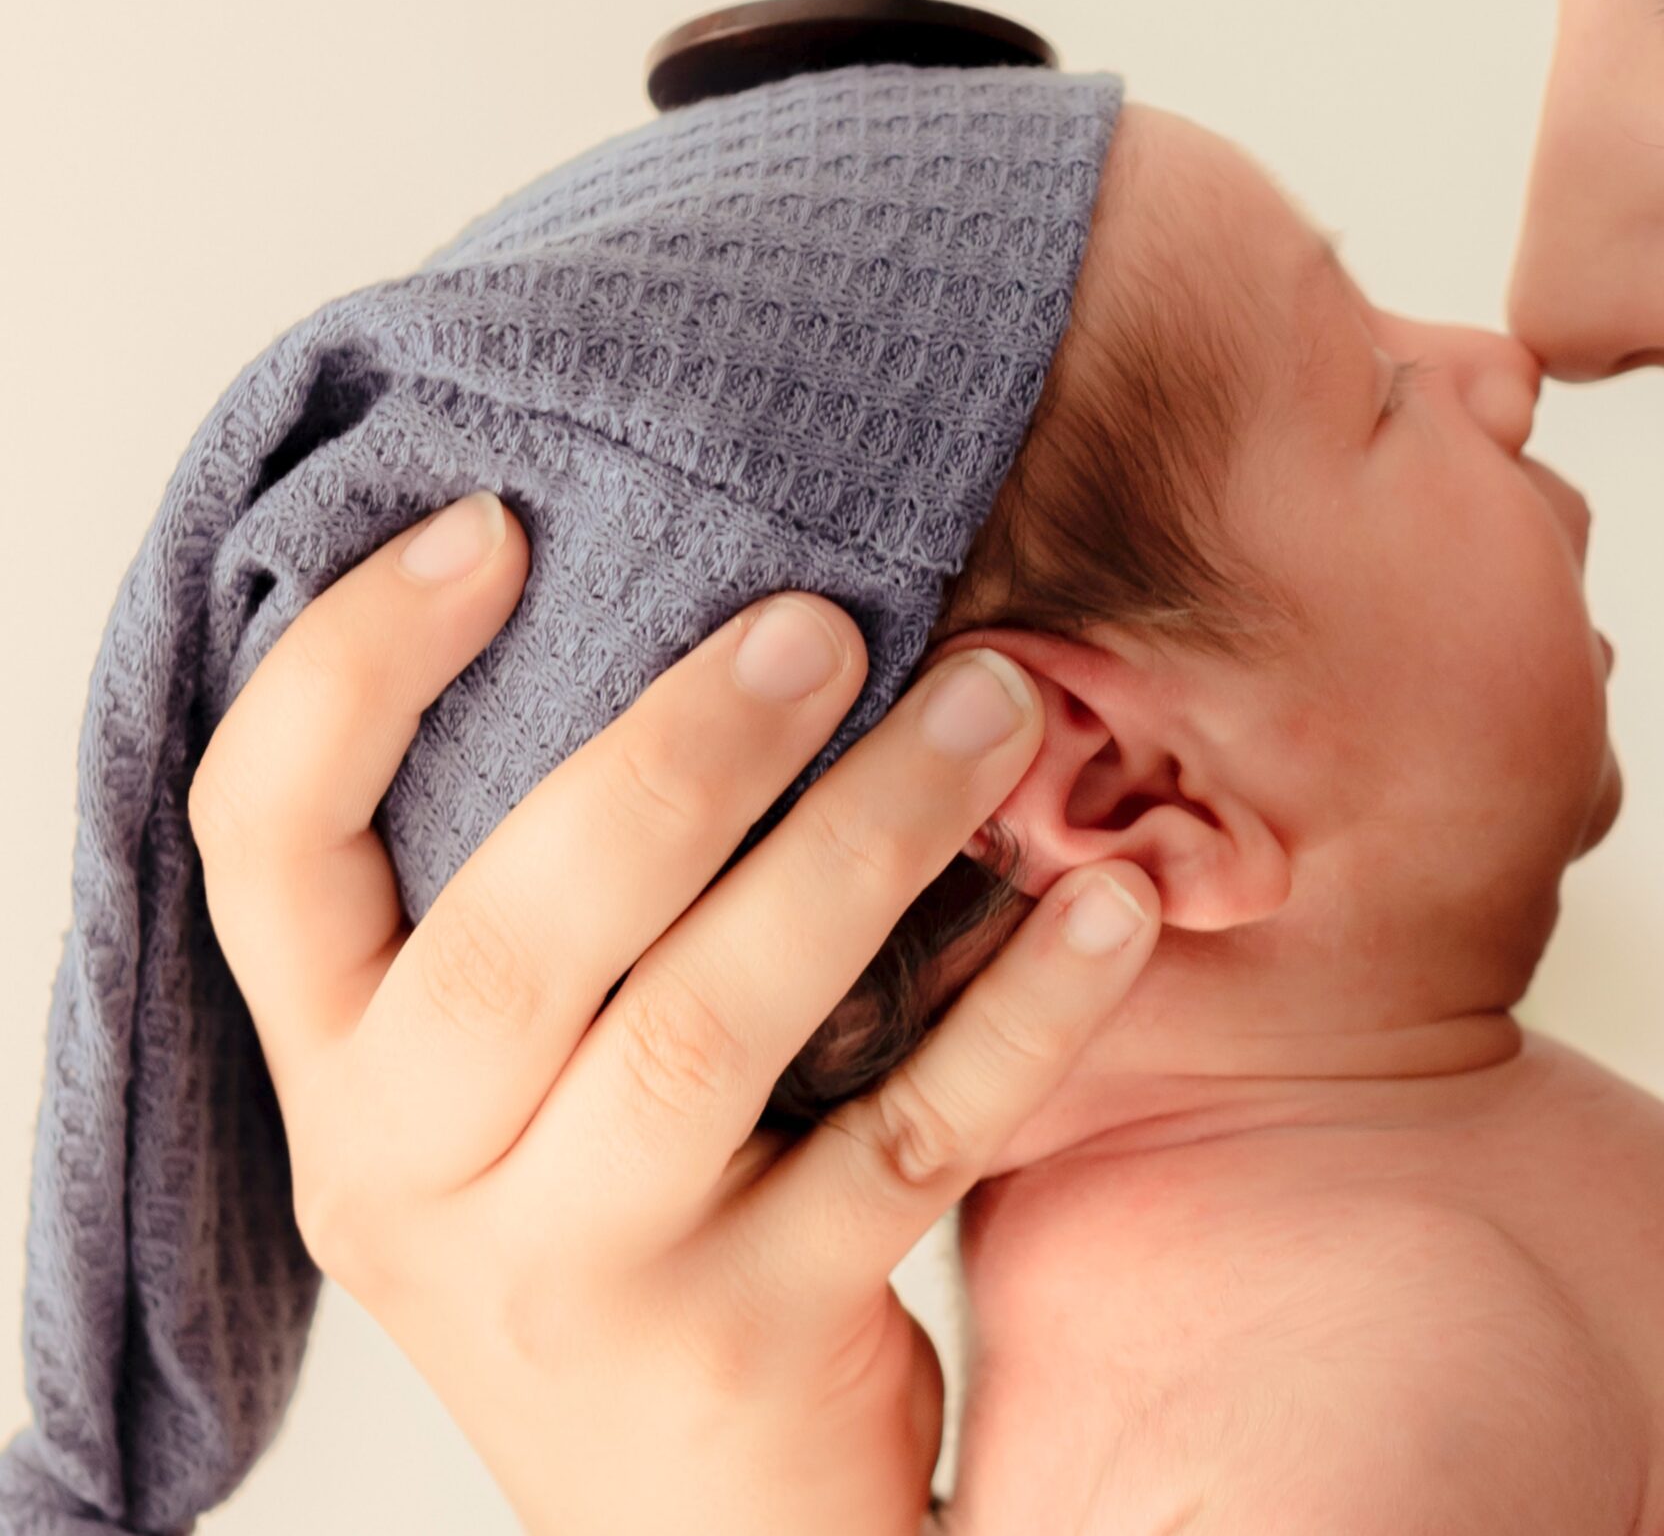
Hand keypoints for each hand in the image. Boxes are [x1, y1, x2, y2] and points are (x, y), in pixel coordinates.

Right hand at [187, 491, 1160, 1535]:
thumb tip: (713, 608)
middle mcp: (412, 1178)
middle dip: (678, 751)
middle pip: (518, 929)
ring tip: (996, 704)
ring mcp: (573, 1276)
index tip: (498, 521)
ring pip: (710, 1023)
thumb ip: (550, 908)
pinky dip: (1022, 1006)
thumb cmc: (618, 1231)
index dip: (358, 667)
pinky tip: (1106, 899)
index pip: (264, 843)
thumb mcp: (516, 1090)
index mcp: (346, 1073)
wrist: (689, 1526)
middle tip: (828, 619)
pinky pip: (906, 1136)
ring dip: (868, 838)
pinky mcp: (746, 1346)